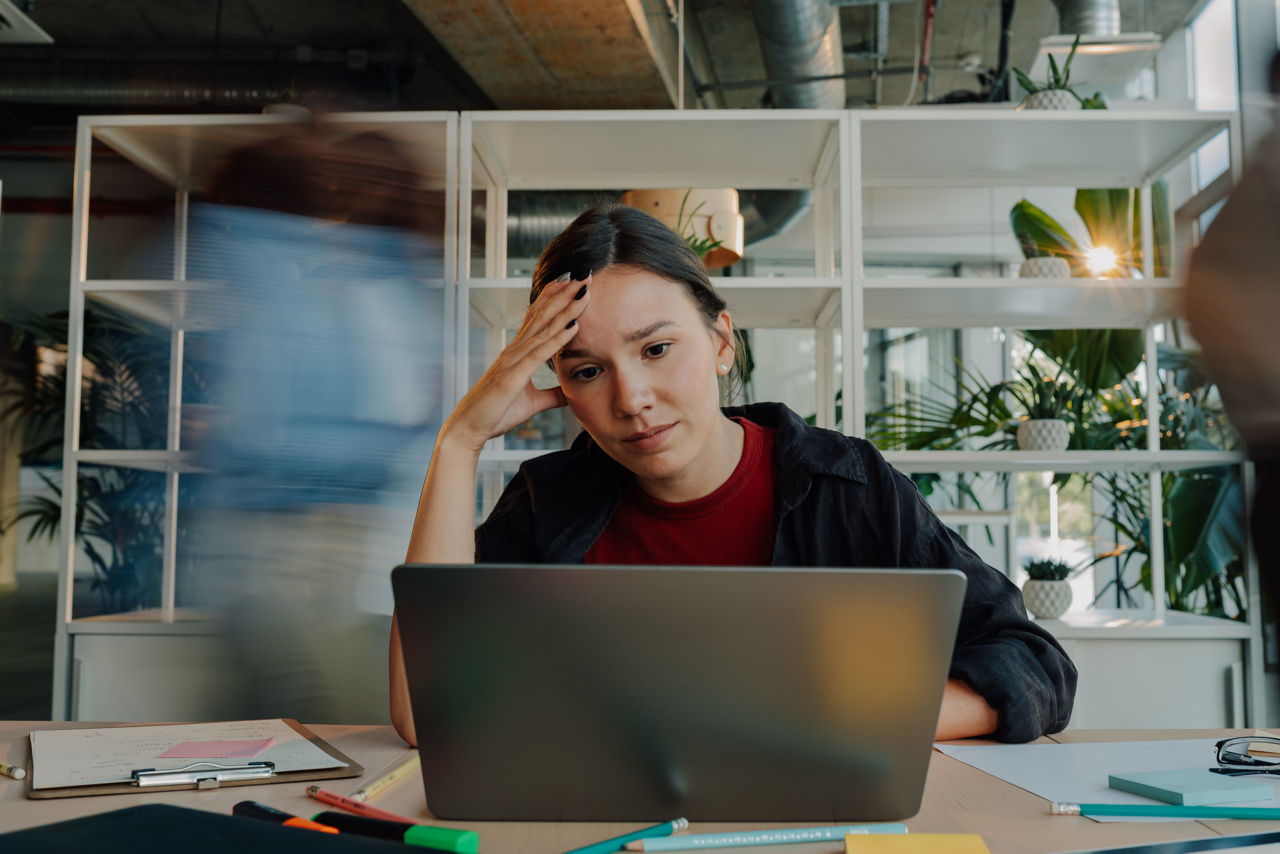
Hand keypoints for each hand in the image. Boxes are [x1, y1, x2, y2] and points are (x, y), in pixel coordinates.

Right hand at [443, 271, 590, 451]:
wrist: (469, 428)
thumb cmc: (495, 414)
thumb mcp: (532, 403)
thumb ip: (552, 395)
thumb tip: (571, 392)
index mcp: (517, 354)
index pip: (538, 318)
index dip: (554, 298)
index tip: (572, 283)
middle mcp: (514, 351)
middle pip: (542, 315)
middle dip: (565, 294)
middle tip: (584, 275)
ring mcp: (512, 361)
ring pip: (543, 329)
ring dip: (565, 309)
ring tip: (582, 292)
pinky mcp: (513, 376)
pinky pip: (539, 354)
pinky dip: (557, 339)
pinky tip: (572, 327)